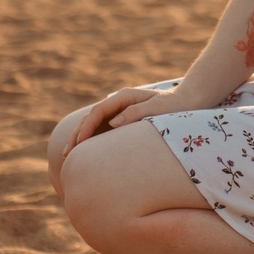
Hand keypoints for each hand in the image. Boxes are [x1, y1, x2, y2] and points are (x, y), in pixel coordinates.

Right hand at [65, 86, 195, 154]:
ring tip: (69, 157)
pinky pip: (102, 131)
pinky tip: (85, 155)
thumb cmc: (174, 107)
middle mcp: (118, 103)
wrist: (187, 102)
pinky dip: (92, 141)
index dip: (86, 127)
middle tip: (66, 154)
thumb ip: (135, 113)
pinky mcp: (122, 121)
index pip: (98, 111)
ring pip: (93, 124)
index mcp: (124, 97)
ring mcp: (119, 111)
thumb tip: (112, 123)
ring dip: (81, 139)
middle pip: (91, 118)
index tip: (79, 142)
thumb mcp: (156, 109)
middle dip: (77, 135)